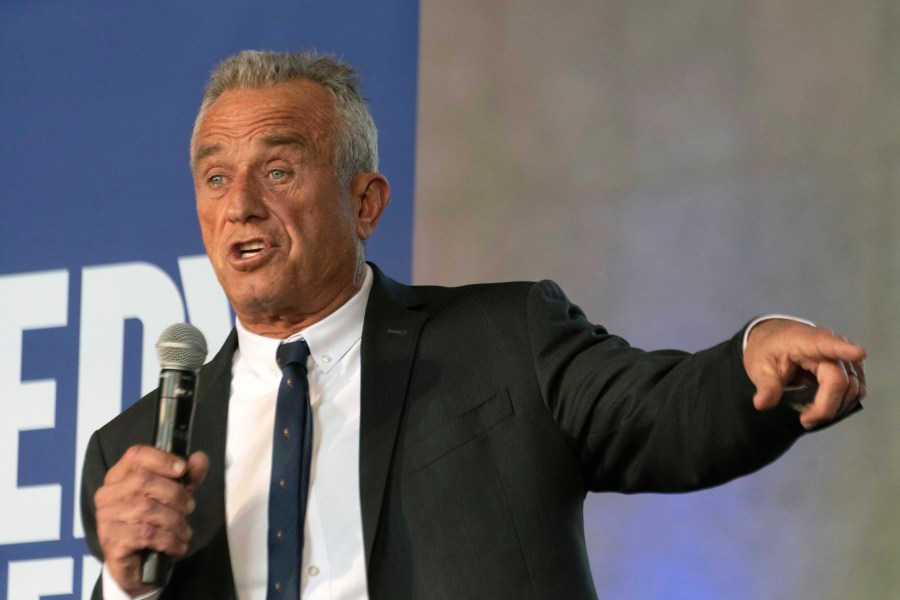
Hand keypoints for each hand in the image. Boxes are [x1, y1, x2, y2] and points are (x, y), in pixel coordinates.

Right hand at [93, 446, 208, 595]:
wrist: (137, 566)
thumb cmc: (153, 523)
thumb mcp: (174, 497)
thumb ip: (188, 477)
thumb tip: (200, 458)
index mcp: (120, 476)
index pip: (136, 455)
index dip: (162, 459)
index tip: (183, 469)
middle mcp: (108, 494)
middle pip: (145, 481)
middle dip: (176, 495)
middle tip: (189, 508)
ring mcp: (106, 517)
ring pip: (148, 509)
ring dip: (175, 521)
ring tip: (184, 531)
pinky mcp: (111, 540)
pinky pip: (146, 534)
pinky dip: (169, 540)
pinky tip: (176, 545)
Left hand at [744, 319, 866, 429]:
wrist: (777, 339)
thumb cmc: (769, 350)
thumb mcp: (759, 366)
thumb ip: (765, 386)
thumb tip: (761, 404)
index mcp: (806, 341)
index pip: (828, 345)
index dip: (844, 349)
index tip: (859, 353)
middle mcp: (832, 345)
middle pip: (841, 381)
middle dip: (826, 407)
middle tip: (805, 421)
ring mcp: (844, 357)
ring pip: (854, 389)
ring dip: (836, 408)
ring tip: (812, 417)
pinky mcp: (851, 368)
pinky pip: (856, 390)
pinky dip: (843, 404)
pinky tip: (824, 408)